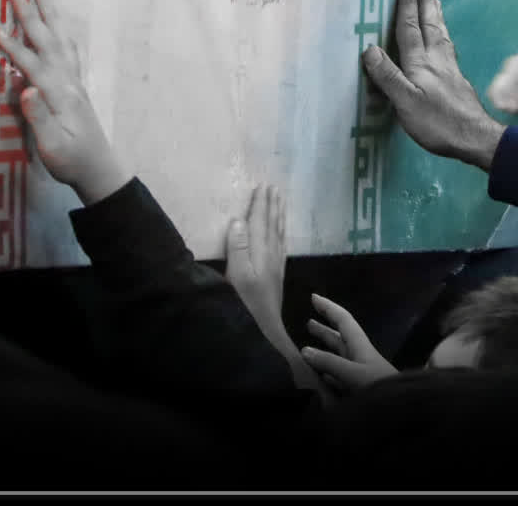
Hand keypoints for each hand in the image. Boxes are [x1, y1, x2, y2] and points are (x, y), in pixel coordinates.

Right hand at [0, 0, 128, 204]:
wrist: (98, 168)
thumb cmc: (70, 160)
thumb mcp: (51, 144)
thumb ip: (38, 117)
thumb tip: (24, 89)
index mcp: (61, 96)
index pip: (34, 66)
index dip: (14, 49)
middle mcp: (70, 83)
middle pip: (49, 44)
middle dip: (31, 18)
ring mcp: (75, 83)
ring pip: (61, 43)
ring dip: (50, 18)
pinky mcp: (76, 88)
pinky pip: (69, 52)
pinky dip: (61, 35)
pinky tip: (59, 28)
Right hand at [225, 186, 324, 392]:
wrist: (263, 332)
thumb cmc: (245, 304)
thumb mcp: (237, 275)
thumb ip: (238, 248)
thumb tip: (238, 220)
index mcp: (261, 252)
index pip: (261, 222)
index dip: (261, 204)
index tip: (263, 186)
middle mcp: (271, 256)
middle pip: (273, 225)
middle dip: (273, 206)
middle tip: (275, 188)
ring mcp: (275, 266)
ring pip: (279, 234)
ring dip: (278, 217)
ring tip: (280, 203)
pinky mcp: (275, 277)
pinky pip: (280, 246)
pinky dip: (280, 234)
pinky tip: (280, 235)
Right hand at [301, 293, 397, 392]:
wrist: (400, 409)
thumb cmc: (379, 385)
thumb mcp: (353, 373)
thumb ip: (329, 362)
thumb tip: (304, 350)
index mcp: (360, 344)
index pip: (343, 319)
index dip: (328, 307)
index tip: (313, 297)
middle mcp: (359, 354)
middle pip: (339, 336)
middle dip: (324, 329)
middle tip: (307, 323)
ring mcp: (360, 371)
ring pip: (338, 356)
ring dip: (323, 350)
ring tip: (305, 349)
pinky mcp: (359, 388)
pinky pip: (339, 376)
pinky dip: (328, 373)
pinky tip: (319, 377)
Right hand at [362, 0, 503, 170]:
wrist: (475, 137)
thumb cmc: (437, 123)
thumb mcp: (405, 102)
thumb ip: (388, 76)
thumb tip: (369, 49)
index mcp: (421, 63)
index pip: (411, 30)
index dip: (407, 6)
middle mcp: (437, 61)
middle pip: (430, 26)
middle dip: (425, 4)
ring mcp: (450, 70)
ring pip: (442, 36)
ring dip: (437, 16)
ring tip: (437, 1)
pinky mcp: (458, 81)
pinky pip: (449, 48)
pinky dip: (445, 36)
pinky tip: (446, 39)